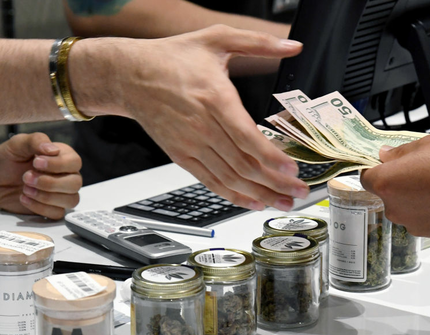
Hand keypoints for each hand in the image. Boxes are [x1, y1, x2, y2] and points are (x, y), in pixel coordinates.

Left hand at [0, 133, 81, 218]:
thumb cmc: (7, 160)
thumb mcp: (17, 144)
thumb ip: (36, 141)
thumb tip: (52, 149)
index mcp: (62, 156)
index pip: (74, 162)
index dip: (57, 165)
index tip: (36, 162)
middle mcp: (65, 175)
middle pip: (75, 183)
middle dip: (49, 182)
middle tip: (27, 177)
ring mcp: (60, 193)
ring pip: (71, 200)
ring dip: (46, 196)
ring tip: (25, 189)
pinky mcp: (52, 208)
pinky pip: (57, 213)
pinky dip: (39, 207)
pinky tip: (24, 198)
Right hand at [71, 25, 309, 210]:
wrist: (129, 75)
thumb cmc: (171, 58)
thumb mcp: (216, 38)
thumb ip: (257, 41)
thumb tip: (293, 45)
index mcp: (214, 98)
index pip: (248, 138)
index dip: (272, 158)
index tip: (293, 169)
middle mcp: (202, 127)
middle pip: (244, 165)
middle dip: (276, 182)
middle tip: (300, 191)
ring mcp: (191, 145)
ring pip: (230, 178)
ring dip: (260, 194)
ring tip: (283, 201)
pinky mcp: (181, 156)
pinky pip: (211, 182)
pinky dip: (233, 195)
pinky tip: (253, 201)